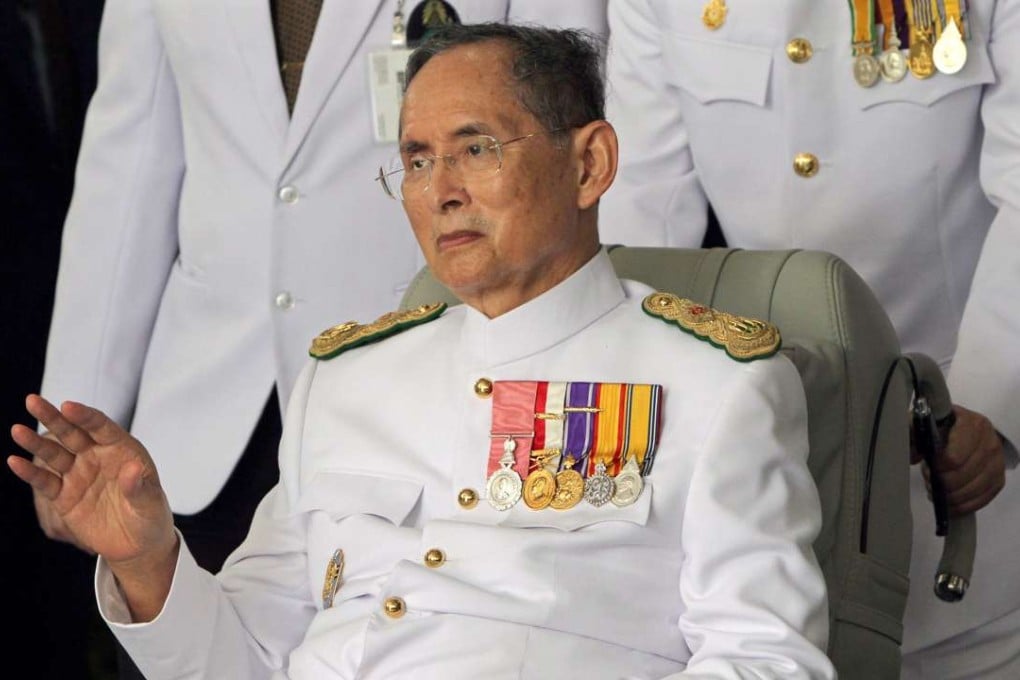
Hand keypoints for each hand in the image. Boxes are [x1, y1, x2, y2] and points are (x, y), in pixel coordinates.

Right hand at [8, 395, 177, 619]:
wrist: (137, 544)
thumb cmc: (150, 517)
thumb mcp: (150, 504)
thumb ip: (140, 487)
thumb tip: (132, 470)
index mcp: (122, 450)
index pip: (102, 427)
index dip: (85, 416)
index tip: (68, 406)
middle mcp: (97, 457)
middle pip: (72, 433)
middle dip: (53, 417)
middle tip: (33, 400)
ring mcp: (79, 474)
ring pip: (54, 454)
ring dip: (36, 442)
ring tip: (18, 430)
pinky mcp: (64, 496)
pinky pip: (45, 482)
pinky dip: (30, 473)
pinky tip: (14, 462)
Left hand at [915, 404, 1004, 515]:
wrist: (964, 431)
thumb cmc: (941, 427)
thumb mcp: (924, 422)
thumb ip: (912, 432)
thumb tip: (912, 456)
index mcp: (972, 425)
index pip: (954, 457)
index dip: (938, 467)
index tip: (929, 467)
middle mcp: (990, 443)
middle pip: (963, 475)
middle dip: (942, 483)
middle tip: (930, 481)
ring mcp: (997, 463)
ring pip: (972, 490)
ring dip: (950, 496)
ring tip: (936, 491)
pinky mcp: (998, 480)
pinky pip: (981, 500)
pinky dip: (961, 506)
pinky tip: (948, 504)